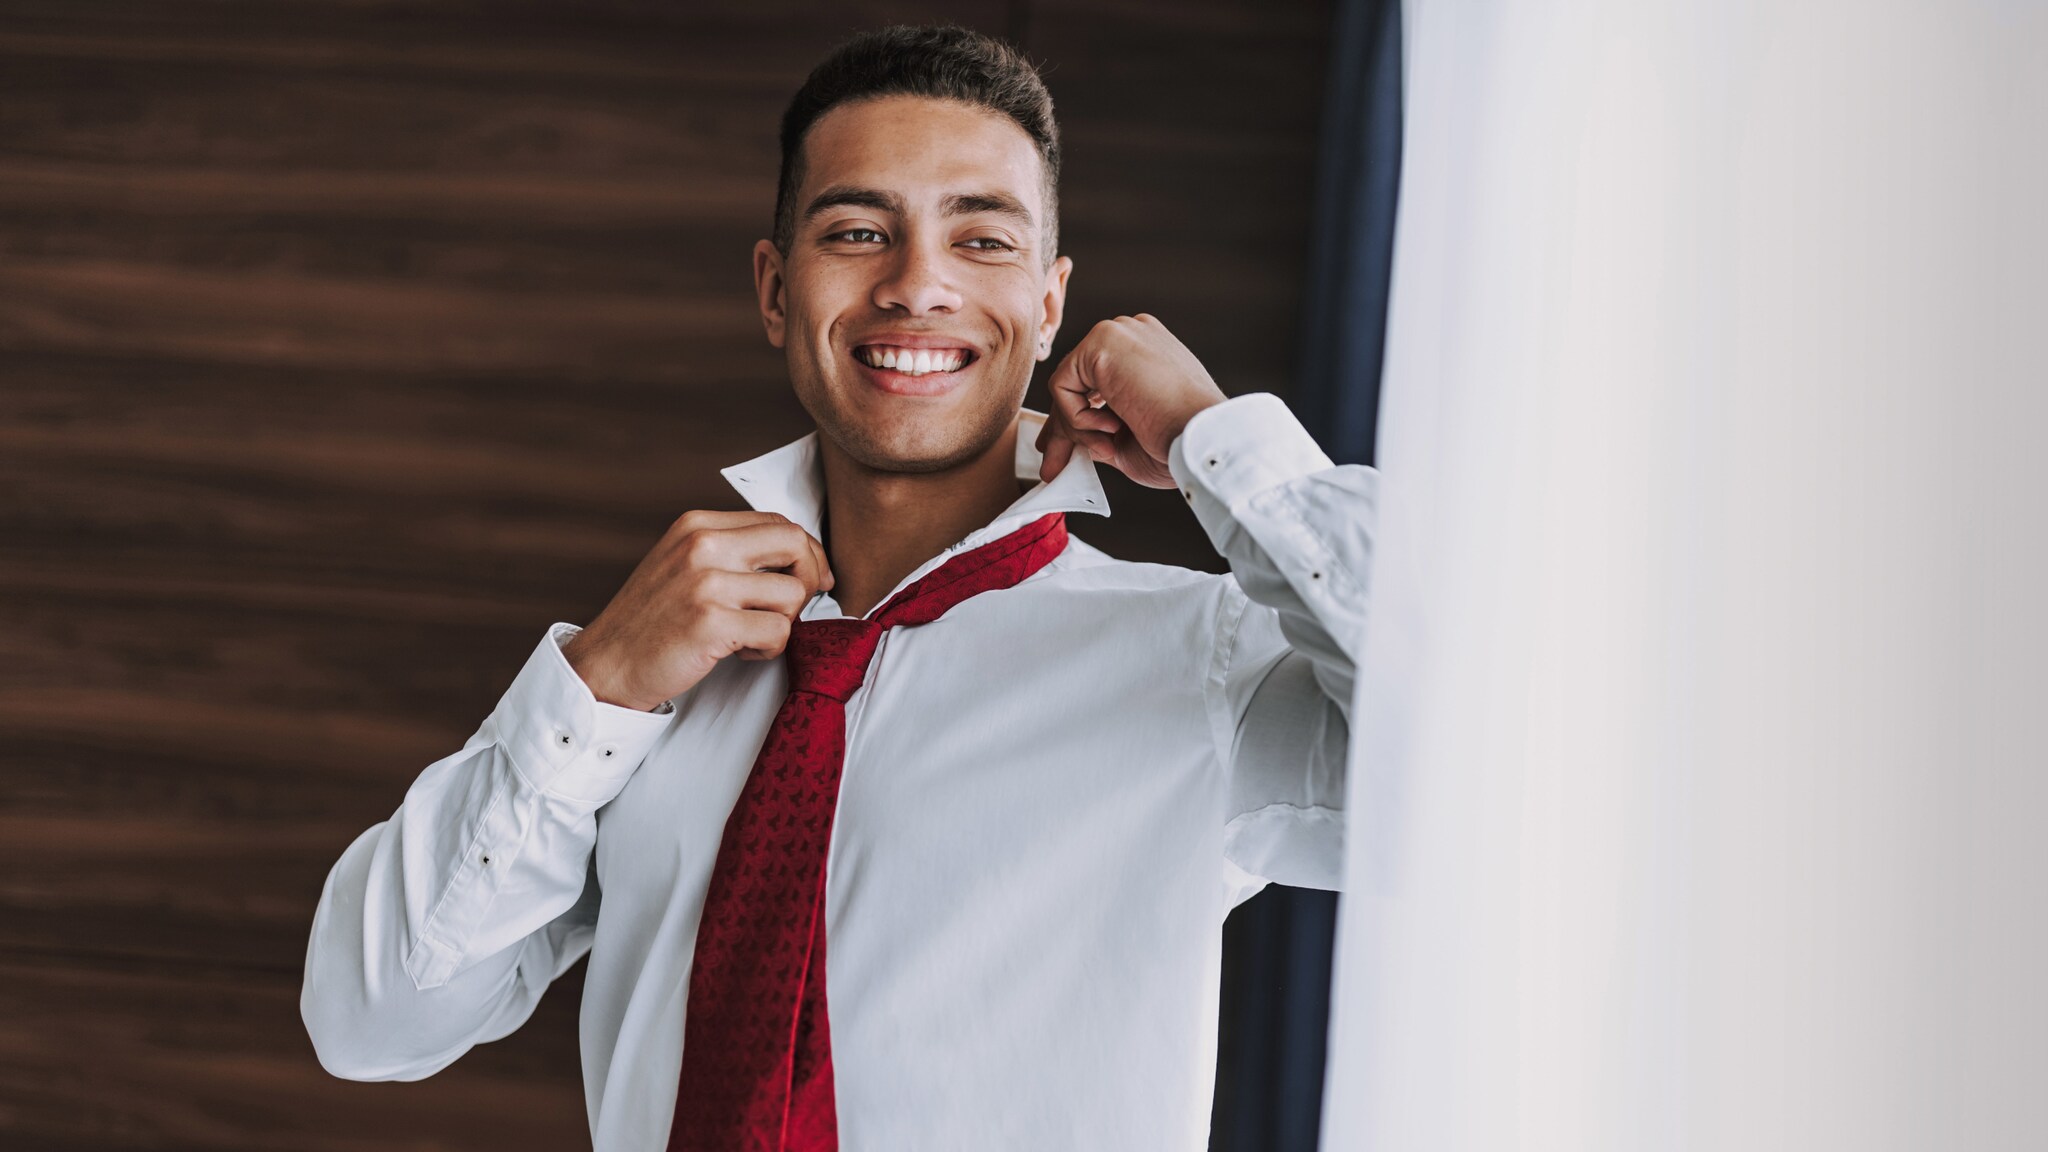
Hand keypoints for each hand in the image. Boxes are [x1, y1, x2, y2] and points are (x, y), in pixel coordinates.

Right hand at [561, 511, 833, 710]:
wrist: (606, 665)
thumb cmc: (651, 622)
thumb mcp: (683, 565)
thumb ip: (730, 551)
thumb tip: (799, 556)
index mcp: (698, 526)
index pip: (779, 522)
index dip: (807, 553)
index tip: (813, 579)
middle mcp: (702, 545)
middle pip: (795, 543)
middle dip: (810, 577)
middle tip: (796, 608)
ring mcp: (706, 582)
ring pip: (793, 592)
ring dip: (784, 622)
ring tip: (751, 636)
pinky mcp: (711, 621)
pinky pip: (779, 631)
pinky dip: (769, 649)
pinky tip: (741, 653)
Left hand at [1033, 313, 1228, 488]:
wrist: (1201, 437)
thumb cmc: (1179, 443)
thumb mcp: (1130, 439)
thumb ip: (1098, 431)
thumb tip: (1065, 441)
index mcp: (1145, 353)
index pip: (1096, 382)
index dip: (1078, 417)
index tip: (1065, 451)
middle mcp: (1131, 336)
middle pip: (1077, 384)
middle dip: (1064, 428)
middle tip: (1052, 466)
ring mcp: (1117, 334)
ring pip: (1068, 387)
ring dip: (1079, 428)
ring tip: (1110, 446)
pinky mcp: (1102, 342)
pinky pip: (1061, 386)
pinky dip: (1076, 417)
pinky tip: (1111, 428)